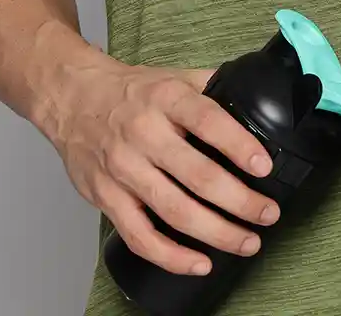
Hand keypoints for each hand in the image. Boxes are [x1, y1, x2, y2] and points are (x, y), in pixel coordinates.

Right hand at [45, 55, 280, 275]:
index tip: (264, 167)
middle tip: (267, 214)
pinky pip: (140, 236)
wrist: (72, 98)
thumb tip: (256, 97)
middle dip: (240, 201)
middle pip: (197, 175)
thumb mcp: (173, 77)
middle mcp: (145, 134)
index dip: (238, 145)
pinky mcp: (106, 198)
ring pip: (175, 211)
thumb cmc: (129, 91)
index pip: (208, 121)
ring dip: (216, 233)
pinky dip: (171, 256)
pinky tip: (199, 263)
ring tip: (247, 241)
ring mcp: (124, 169)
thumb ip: (212, 87)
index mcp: (166, 99)